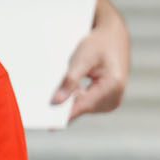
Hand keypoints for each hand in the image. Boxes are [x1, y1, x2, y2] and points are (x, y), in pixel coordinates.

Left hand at [51, 0, 129, 121]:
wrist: (113, 37)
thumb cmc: (99, 44)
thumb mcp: (82, 58)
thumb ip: (70, 81)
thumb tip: (56, 102)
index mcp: (113, 86)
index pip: (84, 105)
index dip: (65, 114)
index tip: (47, 122)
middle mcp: (115, 98)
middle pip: (83, 108)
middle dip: (66, 105)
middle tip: (44, 105)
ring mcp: (112, 102)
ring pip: (84, 108)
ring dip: (71, 101)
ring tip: (59, 91)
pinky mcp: (107, 102)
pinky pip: (87, 105)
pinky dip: (76, 99)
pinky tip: (68, 91)